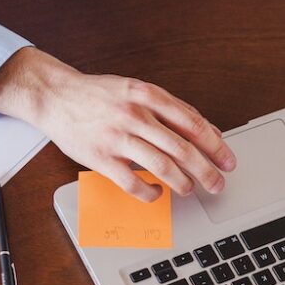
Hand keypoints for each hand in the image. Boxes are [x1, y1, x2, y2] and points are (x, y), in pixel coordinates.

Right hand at [0, 47, 235, 201]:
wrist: (56, 96)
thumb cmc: (99, 96)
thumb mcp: (137, 90)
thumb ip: (170, 110)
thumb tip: (208, 132)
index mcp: (147, 94)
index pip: (192, 123)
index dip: (215, 145)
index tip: (228, 161)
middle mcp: (135, 114)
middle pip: (181, 148)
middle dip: (206, 170)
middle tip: (217, 184)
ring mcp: (117, 137)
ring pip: (161, 166)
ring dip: (181, 183)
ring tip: (189, 189)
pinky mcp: (101, 158)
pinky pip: (132, 182)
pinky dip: (150, 193)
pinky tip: (156, 194)